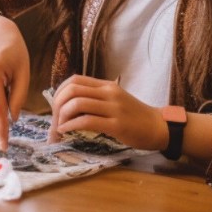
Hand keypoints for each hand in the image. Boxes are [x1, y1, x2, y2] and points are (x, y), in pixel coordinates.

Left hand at [47, 75, 166, 150]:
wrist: (158, 127)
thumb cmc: (134, 116)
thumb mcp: (115, 100)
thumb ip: (96, 98)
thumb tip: (69, 105)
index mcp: (107, 85)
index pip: (74, 80)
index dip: (59, 92)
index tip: (55, 108)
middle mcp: (109, 92)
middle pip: (72, 90)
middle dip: (56, 106)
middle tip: (54, 121)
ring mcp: (113, 107)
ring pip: (77, 104)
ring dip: (61, 117)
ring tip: (59, 129)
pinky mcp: (117, 124)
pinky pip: (87, 121)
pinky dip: (71, 126)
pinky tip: (66, 132)